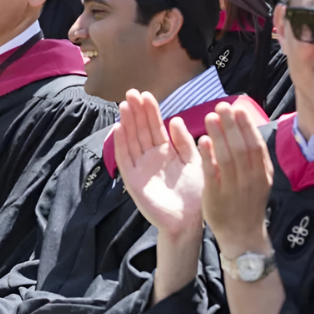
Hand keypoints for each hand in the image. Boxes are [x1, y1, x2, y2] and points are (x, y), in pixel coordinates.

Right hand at [113, 90, 204, 237]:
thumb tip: (175, 119)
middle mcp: (151, 157)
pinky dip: (121, 143)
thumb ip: (185, 142)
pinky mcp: (133, 179)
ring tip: (124, 104)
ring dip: (127, 123)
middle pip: (141, 130)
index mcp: (166, 151)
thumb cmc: (194, 194)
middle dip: (137, 111)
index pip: (155, 126)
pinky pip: (125, 159)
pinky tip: (119, 127)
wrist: (188, 221)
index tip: (146, 94)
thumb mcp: (194, 162)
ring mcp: (140, 167)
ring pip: (131, 140)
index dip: (150, 111)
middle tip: (132, 92)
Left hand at [199, 103, 273, 256]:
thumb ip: (251, 157)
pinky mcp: (217, 197)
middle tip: (222, 106)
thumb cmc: (247, 202)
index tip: (238, 108)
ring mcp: (234, 189)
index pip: (256, 145)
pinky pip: (213, 173)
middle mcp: (251, 179)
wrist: (242, 236)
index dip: (247, 126)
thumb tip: (243, 127)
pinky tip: (202, 140)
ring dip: (219, 135)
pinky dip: (208, 156)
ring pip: (228, 158)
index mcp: (262, 173)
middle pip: (242, 147)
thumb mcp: (257, 179)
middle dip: (232, 125)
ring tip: (211, 116)